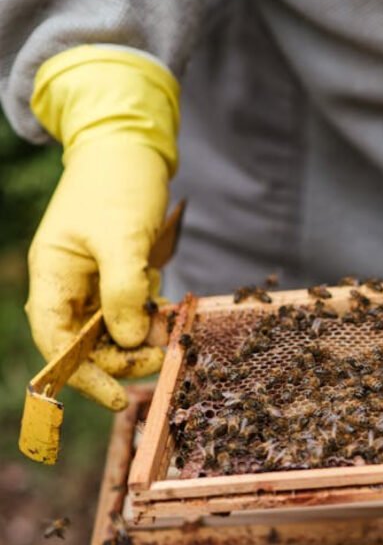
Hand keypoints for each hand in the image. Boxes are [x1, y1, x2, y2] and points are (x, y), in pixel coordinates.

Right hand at [26, 46, 178, 409]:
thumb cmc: (119, 185)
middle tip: (162, 353)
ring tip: (169, 328)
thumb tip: (128, 341)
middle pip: (87, 344)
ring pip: (113, 331)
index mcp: (53, 275)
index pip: (56, 340)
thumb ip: (123, 290)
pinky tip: (167, 309)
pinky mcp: (120, 276)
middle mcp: (68, 284)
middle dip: (123, 356)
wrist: (131, 148)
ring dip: (140, 338)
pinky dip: (150, 318)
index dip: (82, 374)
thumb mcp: (123, 237)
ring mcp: (94, 281)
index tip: (117, 396)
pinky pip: (132, 311)